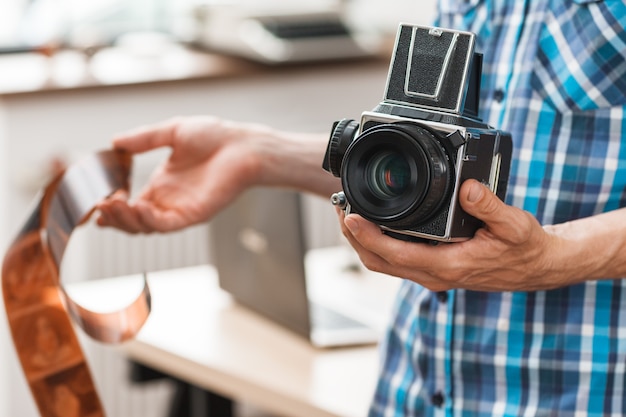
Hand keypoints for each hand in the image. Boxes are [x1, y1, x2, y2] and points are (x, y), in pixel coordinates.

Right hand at [97, 116, 264, 232]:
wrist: (243, 145)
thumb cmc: (216, 137)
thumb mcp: (173, 131)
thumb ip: (145, 138)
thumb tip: (115, 141)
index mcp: (162, 185)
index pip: (131, 205)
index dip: (113, 208)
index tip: (95, 202)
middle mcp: (169, 201)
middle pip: (134, 221)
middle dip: (114, 217)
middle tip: (100, 206)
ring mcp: (181, 209)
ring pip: (146, 227)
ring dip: (126, 220)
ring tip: (111, 205)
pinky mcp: (194, 214)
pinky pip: (166, 225)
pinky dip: (149, 220)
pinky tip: (137, 207)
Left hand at [338, 179, 567, 291]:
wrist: (535, 267)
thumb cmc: (524, 248)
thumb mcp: (514, 224)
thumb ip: (490, 206)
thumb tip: (467, 188)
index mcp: (448, 265)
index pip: (396, 254)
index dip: (369, 236)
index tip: (351, 216)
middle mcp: (434, 274)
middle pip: (379, 262)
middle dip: (354, 237)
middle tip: (341, 207)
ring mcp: (431, 273)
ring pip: (384, 263)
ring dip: (362, 241)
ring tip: (349, 213)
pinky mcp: (433, 268)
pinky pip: (396, 260)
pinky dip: (377, 243)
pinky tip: (374, 224)